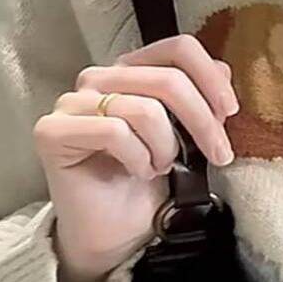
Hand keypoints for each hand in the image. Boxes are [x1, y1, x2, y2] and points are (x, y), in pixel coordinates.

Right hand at [33, 33, 239, 272]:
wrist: (116, 233)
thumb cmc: (148, 180)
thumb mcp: (187, 135)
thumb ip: (201, 98)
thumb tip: (222, 69)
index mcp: (132, 70)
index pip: (177, 48)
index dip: (209, 75)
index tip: (230, 110)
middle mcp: (99, 78)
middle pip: (168, 80)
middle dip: (202, 121)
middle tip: (219, 154)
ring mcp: (72, 102)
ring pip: (144, 109)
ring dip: (167, 147)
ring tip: (162, 166)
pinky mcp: (52, 131)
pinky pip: (113, 132)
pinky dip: (138, 157)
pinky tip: (139, 171)